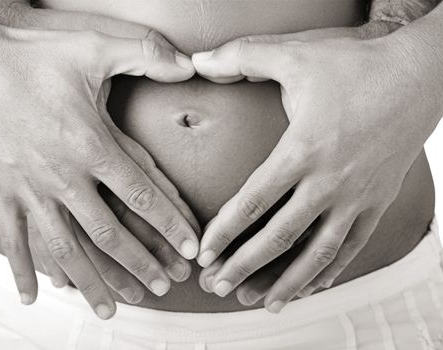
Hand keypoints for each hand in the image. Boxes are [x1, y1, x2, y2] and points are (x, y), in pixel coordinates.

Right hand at [0, 4, 197, 318]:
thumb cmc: (30, 56)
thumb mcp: (92, 48)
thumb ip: (144, 54)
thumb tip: (189, 62)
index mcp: (91, 145)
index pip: (142, 195)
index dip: (170, 225)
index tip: (189, 251)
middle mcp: (63, 177)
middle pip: (109, 233)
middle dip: (139, 263)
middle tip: (162, 287)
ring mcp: (30, 189)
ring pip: (65, 248)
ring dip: (91, 281)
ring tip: (111, 308)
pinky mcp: (0, 191)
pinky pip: (13, 238)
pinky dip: (22, 269)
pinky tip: (34, 296)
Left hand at [192, 25, 441, 312]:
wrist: (421, 75)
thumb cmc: (358, 65)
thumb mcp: (296, 54)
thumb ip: (242, 56)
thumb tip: (197, 59)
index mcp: (303, 150)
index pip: (253, 202)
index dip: (224, 232)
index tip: (204, 254)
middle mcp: (330, 181)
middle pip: (280, 237)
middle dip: (245, 267)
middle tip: (218, 288)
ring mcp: (357, 197)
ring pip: (319, 254)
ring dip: (287, 282)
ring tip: (261, 302)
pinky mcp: (378, 202)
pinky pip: (353, 247)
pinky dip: (330, 271)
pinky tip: (312, 286)